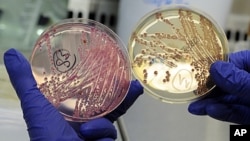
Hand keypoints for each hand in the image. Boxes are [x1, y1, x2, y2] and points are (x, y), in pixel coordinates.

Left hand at [4, 48, 142, 140]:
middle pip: (107, 102)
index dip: (98, 79)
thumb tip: (11, 54)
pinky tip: (90, 136)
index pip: (87, 91)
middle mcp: (83, 121)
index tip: (107, 67)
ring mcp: (95, 132)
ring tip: (96, 123)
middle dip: (121, 92)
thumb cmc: (46, 137)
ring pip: (112, 118)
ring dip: (110, 117)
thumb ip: (24, 81)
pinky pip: (110, 133)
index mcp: (68, 111)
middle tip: (131, 83)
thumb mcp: (34, 105)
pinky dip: (101, 133)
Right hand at [188, 50, 249, 123]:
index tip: (196, 69)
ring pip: (229, 99)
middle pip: (227, 82)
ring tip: (195, 105)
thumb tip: (217, 68)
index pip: (232, 62)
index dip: (213, 66)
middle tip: (191, 90)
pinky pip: (235, 112)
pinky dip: (222, 112)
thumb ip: (239, 80)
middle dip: (208, 88)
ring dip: (211, 103)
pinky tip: (210, 110)